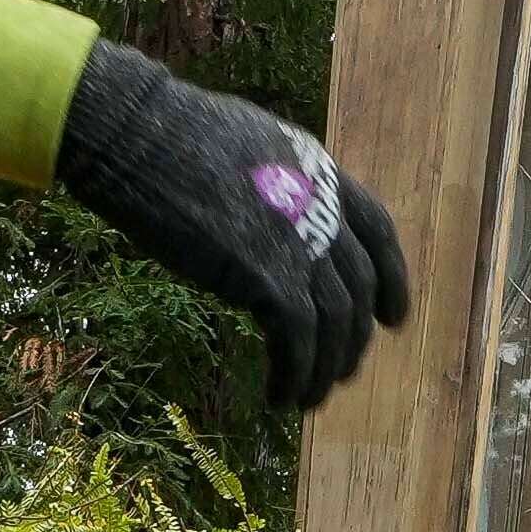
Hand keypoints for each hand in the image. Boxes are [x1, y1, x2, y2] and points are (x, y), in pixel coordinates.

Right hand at [56, 44, 412, 416]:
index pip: (377, 230)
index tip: (391, 316)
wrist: (139, 135)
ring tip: (308, 397)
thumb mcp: (246, 145)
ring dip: (325, 369)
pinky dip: (293, 376)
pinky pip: (297, 342)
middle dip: (355, 338)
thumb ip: (273, 183)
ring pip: (336, 323)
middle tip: (344, 371)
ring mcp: (301, 242)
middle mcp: (322, 208)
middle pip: (359, 287)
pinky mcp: (270, 277)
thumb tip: (269, 216)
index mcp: (321, 171)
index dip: (391, 278)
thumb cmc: (168, 133)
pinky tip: (278, 395)